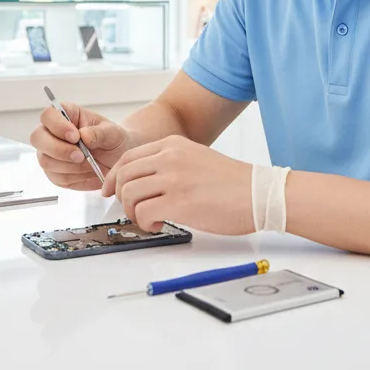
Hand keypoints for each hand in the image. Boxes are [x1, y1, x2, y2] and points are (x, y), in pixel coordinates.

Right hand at [30, 103, 131, 190]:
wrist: (117, 160)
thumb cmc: (113, 140)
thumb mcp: (114, 133)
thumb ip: (100, 133)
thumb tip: (84, 134)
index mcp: (66, 115)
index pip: (48, 115)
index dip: (57, 125)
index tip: (75, 136)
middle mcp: (52, 133)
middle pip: (37, 138)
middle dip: (58, 149)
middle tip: (81, 156)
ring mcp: (50, 153)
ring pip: (45, 160)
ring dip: (69, 166)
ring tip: (89, 164)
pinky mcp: (54, 172)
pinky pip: (55, 177)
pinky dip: (73, 177)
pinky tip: (86, 172)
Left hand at [102, 135, 252, 234]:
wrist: (259, 194)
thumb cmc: (232, 183)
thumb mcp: (196, 158)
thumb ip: (169, 164)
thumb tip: (142, 183)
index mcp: (173, 145)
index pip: (128, 158)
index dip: (113, 177)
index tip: (110, 191)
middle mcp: (170, 157)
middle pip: (124, 175)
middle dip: (121, 196)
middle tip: (132, 210)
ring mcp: (174, 179)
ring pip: (129, 194)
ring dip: (133, 212)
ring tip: (149, 218)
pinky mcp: (179, 202)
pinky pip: (143, 213)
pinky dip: (145, 223)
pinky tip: (159, 224)